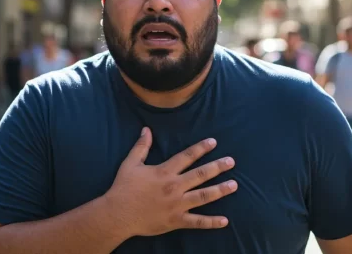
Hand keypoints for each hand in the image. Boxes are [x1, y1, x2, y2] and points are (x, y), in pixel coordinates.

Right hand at [105, 127, 237, 236]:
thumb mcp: (130, 163)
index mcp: (165, 172)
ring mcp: (177, 204)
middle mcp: (174, 186)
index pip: (187, 156)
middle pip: (201, 174)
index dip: (201, 148)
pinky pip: (197, 222)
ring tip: (234, 185)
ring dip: (220, 190)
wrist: (117, 214)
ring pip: (203, 196)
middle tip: (231, 162)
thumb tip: (146, 130)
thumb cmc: (123, 188)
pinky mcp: (176, 220)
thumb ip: (141, 146)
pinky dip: (211, 222)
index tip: (214, 142)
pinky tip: (225, 220)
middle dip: (218, 167)